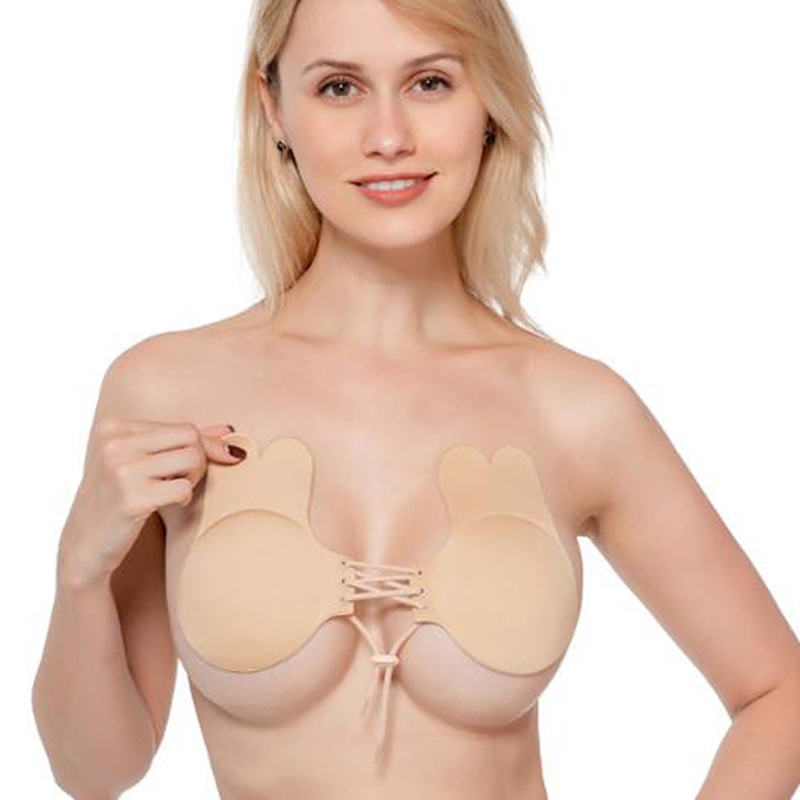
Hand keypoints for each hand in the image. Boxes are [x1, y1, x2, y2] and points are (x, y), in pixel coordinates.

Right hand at [57, 419, 244, 587]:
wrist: (84, 544)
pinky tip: (167, 505)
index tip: (192, 470)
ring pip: (193, 459)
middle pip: (191, 438)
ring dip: (192, 479)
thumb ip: (181, 441)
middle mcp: (114, 444)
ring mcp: (120, 470)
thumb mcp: (142, 461)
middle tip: (180, 481)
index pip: (183, 427)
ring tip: (172, 491)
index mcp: (113, 427)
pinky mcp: (131, 498)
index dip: (199, 449)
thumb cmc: (118, 498)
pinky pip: (185, 488)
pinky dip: (185, 498)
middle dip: (198, 461)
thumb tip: (227, 429)